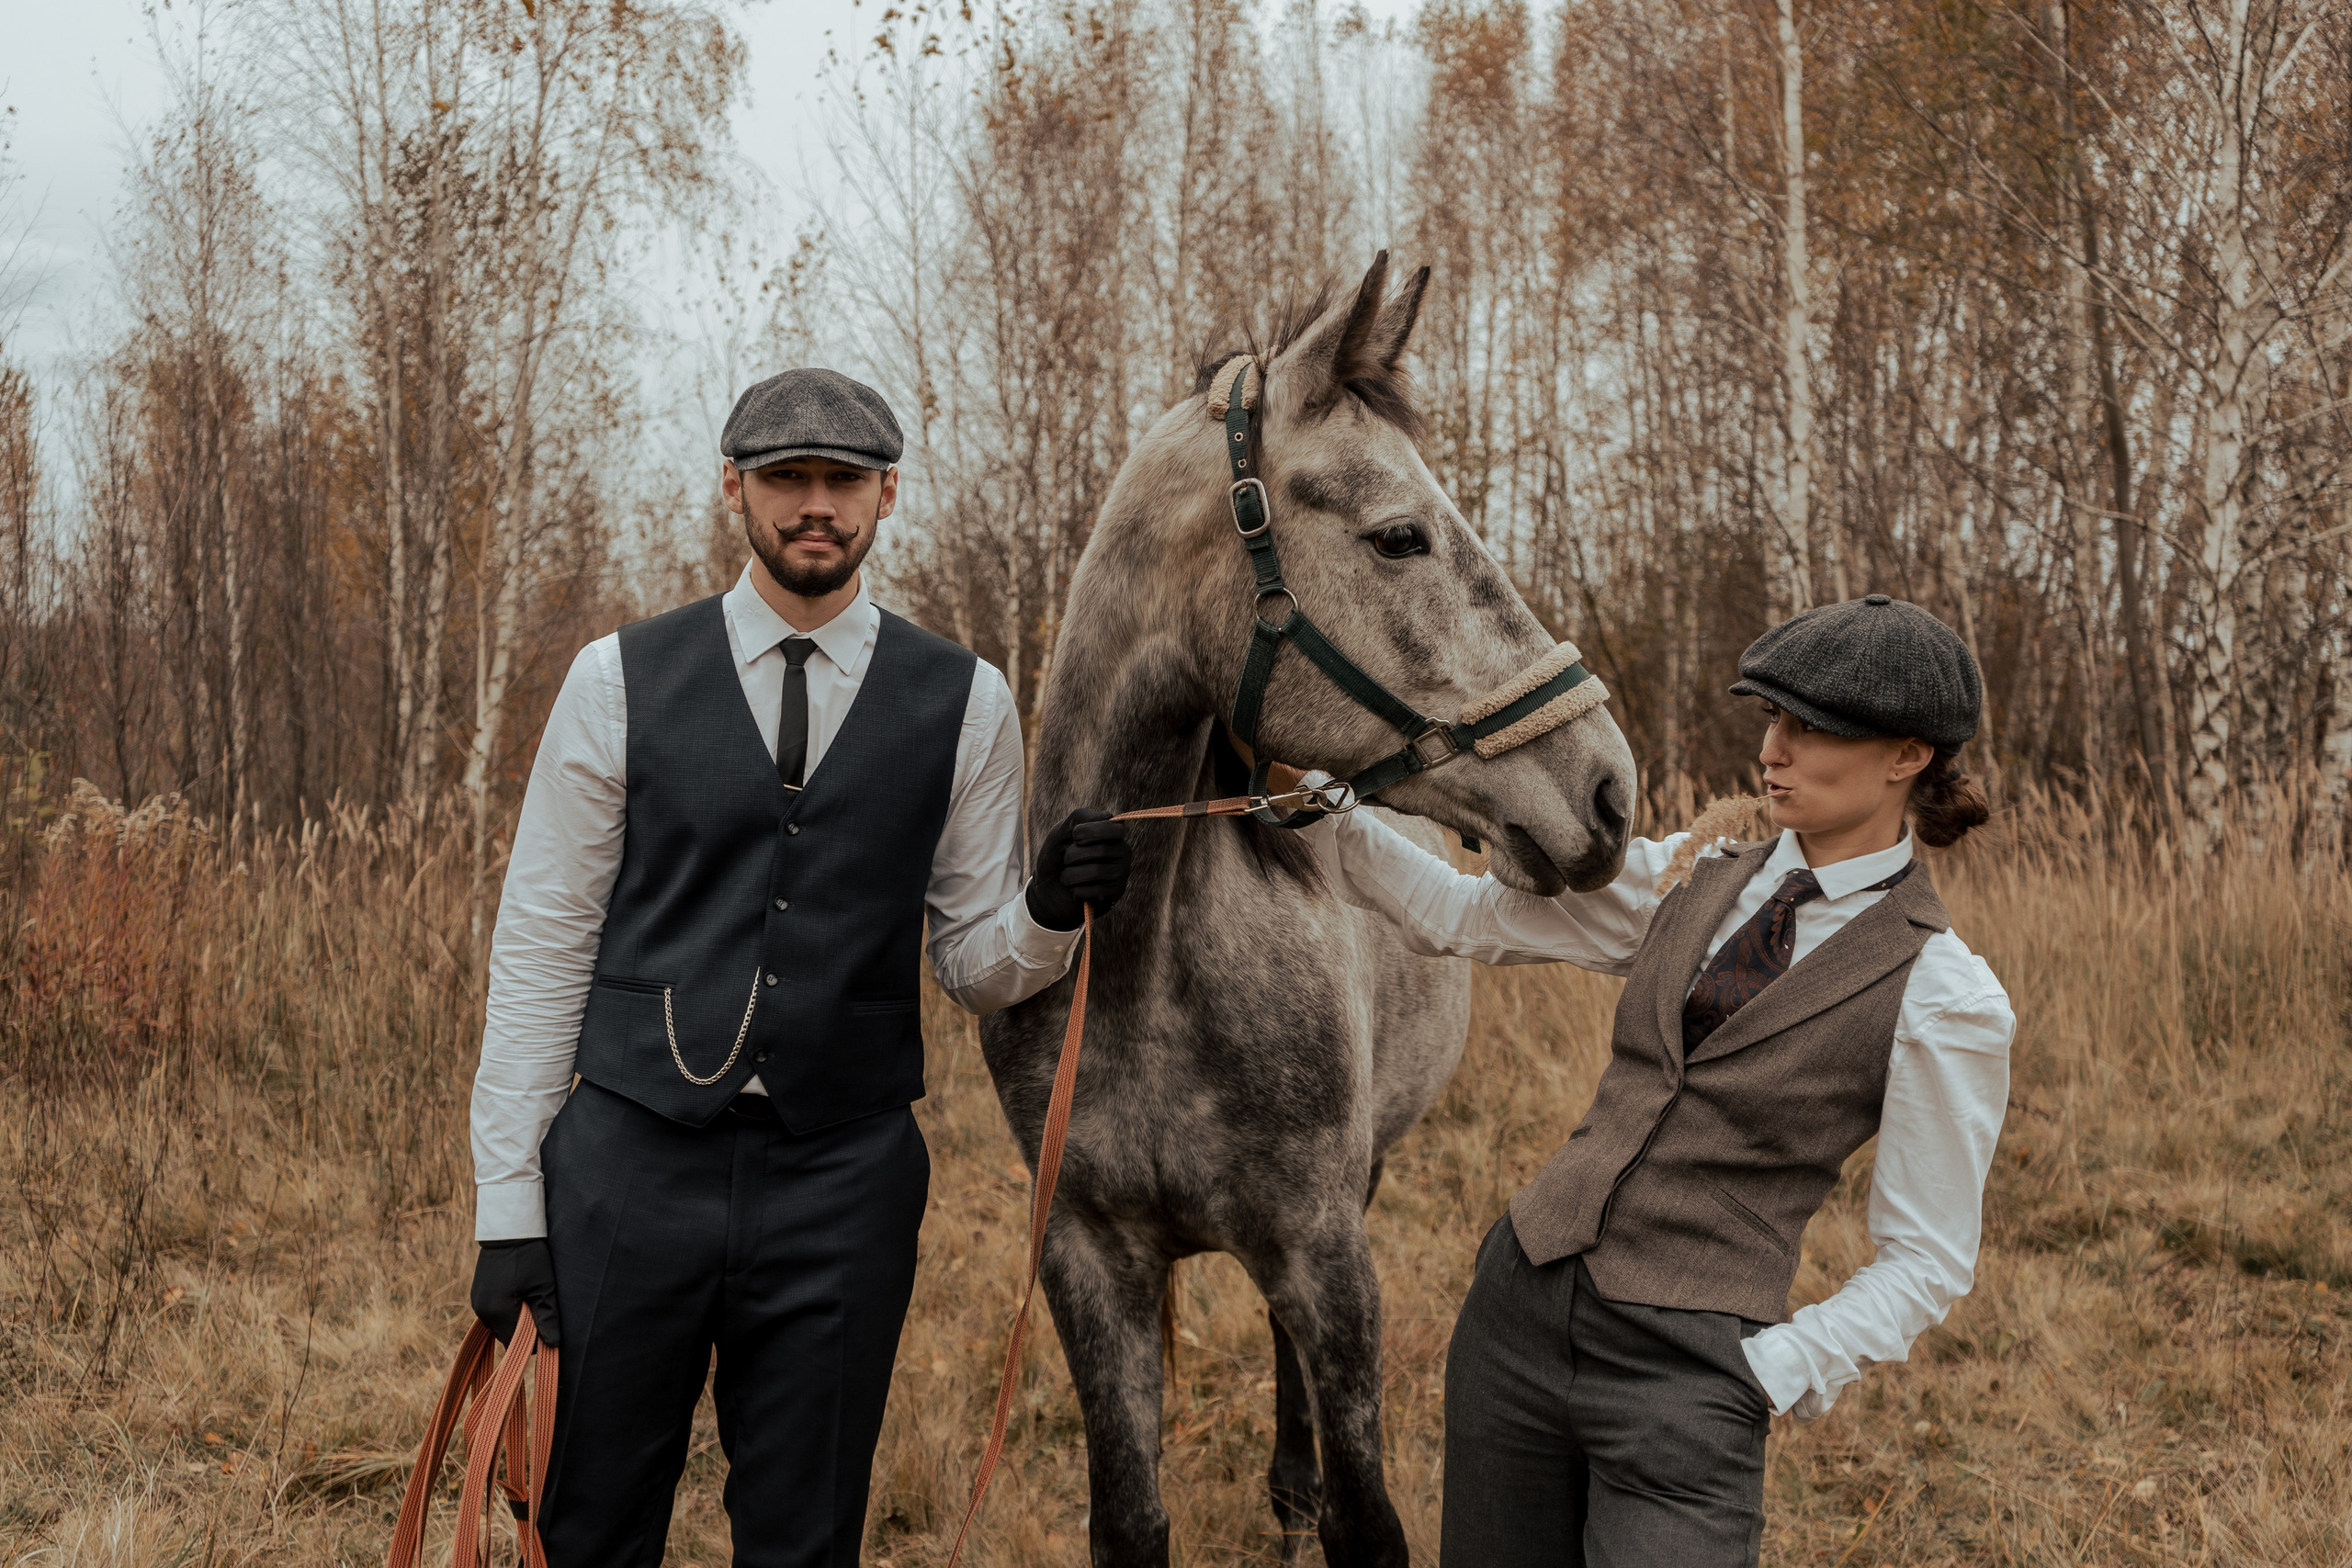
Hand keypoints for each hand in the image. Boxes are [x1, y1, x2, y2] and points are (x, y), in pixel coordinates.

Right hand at [471, 1238, 561, 1347]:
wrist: (508, 1231)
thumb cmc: (529, 1257)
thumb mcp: (543, 1286)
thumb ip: (547, 1316)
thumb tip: (552, 1344)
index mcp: (498, 1311)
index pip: (514, 1343)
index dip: (532, 1341)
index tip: (546, 1330)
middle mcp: (483, 1311)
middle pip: (505, 1335)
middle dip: (522, 1331)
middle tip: (540, 1313)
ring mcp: (477, 1302)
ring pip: (498, 1325)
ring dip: (513, 1321)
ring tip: (530, 1302)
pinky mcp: (477, 1294)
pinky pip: (492, 1313)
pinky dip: (505, 1312)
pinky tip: (518, 1296)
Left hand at [1026, 807, 1132, 929]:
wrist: (1047, 889)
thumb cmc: (1057, 856)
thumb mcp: (1062, 831)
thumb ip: (1081, 817)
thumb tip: (1109, 817)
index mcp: (1113, 833)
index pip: (1115, 828)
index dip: (1091, 831)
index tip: (1075, 837)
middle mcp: (1123, 852)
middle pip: (1101, 850)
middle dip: (1072, 855)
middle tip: (1065, 860)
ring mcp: (1121, 874)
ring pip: (1096, 872)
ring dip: (1071, 875)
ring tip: (1066, 878)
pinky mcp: (1116, 894)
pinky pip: (1096, 892)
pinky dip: (1076, 891)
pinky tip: (1074, 891)